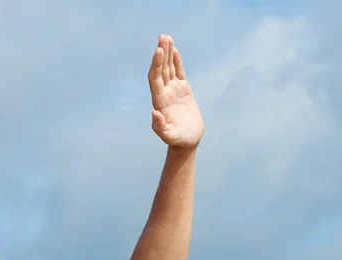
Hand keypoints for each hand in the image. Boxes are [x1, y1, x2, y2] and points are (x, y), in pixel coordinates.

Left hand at [148, 34, 203, 148]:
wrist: (187, 141)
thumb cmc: (179, 140)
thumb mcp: (169, 136)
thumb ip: (160, 127)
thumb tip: (153, 113)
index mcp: (160, 101)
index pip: (155, 79)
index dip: (156, 64)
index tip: (158, 50)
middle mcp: (164, 93)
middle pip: (160, 69)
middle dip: (161, 53)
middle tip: (162, 36)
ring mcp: (173, 91)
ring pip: (168, 68)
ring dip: (166, 53)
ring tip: (166, 37)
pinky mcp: (183, 90)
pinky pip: (178, 72)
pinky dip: (176, 61)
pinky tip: (174, 50)